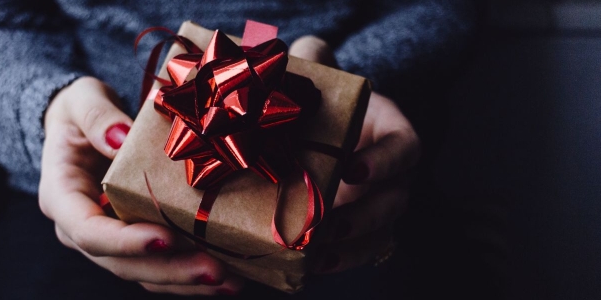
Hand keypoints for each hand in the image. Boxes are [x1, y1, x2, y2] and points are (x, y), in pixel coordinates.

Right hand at [39, 76, 242, 294]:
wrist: (82, 126)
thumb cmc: (80, 112)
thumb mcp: (81, 100)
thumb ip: (97, 117)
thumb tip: (120, 138)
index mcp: (62, 197)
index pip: (88, 231)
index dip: (125, 242)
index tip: (166, 238)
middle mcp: (80, 229)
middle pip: (121, 263)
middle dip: (169, 269)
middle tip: (214, 269)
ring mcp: (108, 239)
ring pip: (143, 273)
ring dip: (185, 280)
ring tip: (228, 280)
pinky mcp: (133, 241)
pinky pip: (158, 265)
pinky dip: (188, 273)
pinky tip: (226, 275)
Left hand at [290, 37, 420, 272]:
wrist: (321, 136)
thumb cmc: (327, 107)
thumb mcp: (324, 84)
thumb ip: (318, 64)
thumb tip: (306, 51)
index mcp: (393, 133)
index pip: (405, 148)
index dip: (384, 161)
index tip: (352, 169)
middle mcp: (395, 174)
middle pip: (394, 200)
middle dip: (364, 216)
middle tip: (328, 223)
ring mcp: (381, 206)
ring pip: (381, 234)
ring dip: (351, 248)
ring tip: (317, 253)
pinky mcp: (362, 231)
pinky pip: (361, 253)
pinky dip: (339, 262)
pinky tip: (311, 266)